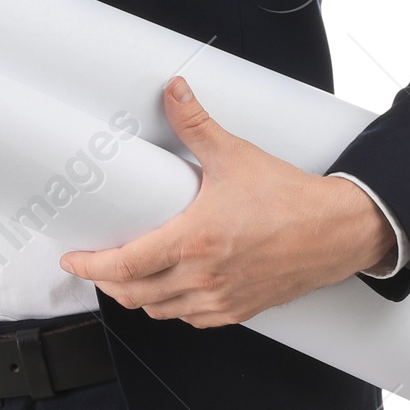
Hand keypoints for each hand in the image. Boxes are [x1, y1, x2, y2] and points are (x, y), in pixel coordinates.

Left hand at [59, 77, 396, 327]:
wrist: (336, 231)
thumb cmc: (288, 197)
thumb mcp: (234, 154)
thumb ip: (195, 122)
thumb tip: (173, 90)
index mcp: (194, 240)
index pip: (125, 265)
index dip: (91, 266)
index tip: (73, 258)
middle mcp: (203, 276)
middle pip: (135, 295)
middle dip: (108, 283)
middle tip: (96, 263)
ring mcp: (222, 299)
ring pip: (161, 310)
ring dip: (138, 296)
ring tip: (128, 275)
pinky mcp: (240, 310)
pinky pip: (191, 319)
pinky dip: (171, 307)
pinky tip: (169, 288)